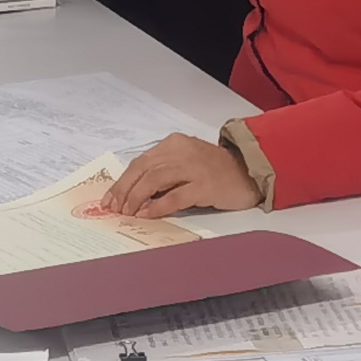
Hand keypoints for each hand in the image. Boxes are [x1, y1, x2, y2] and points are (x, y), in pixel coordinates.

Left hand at [98, 131, 256, 216]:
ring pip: (155, 180)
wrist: (250, 172)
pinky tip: (147, 215)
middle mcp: (181, 152)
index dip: (122, 181)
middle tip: (115, 208)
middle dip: (125, 190)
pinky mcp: (205, 185)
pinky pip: (175, 196)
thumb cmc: (215, 171)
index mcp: (174, 144)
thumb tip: (133, 194)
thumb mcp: (186, 163)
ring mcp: (194, 167)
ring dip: (137, 198)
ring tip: (129, 213)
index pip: (141, 162)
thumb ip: (164, 172)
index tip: (110, 199)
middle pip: (143, 169)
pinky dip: (157, 206)